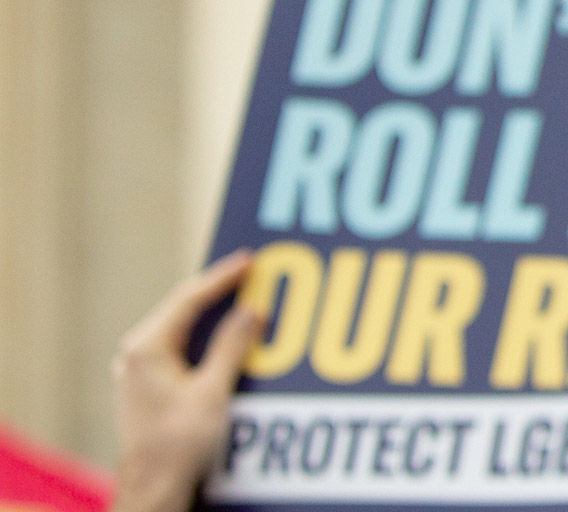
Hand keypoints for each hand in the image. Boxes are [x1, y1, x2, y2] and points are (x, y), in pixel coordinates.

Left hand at [110, 251, 262, 511]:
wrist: (154, 487)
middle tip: (252, 273)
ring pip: (182, 328)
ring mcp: (139, 370)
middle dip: (220, 291)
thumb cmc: (179, 444)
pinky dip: (207, 337)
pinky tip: (227, 337)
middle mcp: (136, 354)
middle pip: (184, 309)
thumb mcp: (213, 392)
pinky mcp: (148, 385)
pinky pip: (181, 347)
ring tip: (244, 298)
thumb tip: (252, 309)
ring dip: (215, 314)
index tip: (250, 259)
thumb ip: (233, 346)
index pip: (189, 298)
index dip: (223, 277)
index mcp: (146, 348)